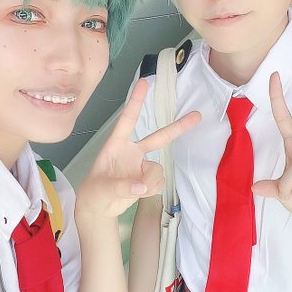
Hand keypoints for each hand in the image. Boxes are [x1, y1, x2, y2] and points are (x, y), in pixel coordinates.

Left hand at [77, 78, 200, 218]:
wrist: (99, 209)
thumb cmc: (95, 192)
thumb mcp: (102, 189)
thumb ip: (122, 187)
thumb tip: (142, 187)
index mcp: (117, 145)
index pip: (127, 120)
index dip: (136, 101)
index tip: (144, 82)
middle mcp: (133, 151)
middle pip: (159, 137)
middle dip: (178, 127)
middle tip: (197, 115)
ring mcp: (142, 165)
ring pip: (158, 169)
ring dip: (149, 182)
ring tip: (133, 190)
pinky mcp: (148, 178)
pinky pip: (159, 181)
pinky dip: (151, 190)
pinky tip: (139, 193)